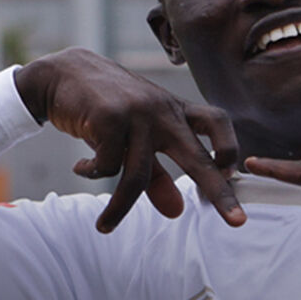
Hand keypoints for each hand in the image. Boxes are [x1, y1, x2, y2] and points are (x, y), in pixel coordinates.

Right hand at [14, 48, 243, 230]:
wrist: (64, 73)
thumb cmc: (106, 107)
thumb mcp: (136, 139)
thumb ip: (157, 174)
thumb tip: (176, 212)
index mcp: (175, 110)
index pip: (217, 122)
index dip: (229, 147)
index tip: (231, 172)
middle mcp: (162, 110)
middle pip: (196, 155)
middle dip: (218, 190)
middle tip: (237, 222)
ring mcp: (137, 113)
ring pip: (138, 175)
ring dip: (119, 208)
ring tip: (105, 226)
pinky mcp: (108, 117)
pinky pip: (107, 166)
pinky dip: (92, 173)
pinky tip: (81, 168)